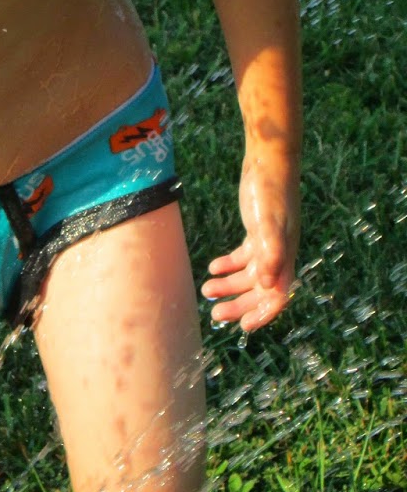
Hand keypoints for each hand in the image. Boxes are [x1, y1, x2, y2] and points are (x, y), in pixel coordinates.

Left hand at [201, 153, 298, 330]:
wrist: (269, 164)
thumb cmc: (270, 193)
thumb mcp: (268, 224)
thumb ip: (271, 253)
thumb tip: (270, 285)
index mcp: (285, 257)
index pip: (278, 296)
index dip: (263, 314)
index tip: (245, 327)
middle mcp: (278, 254)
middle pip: (260, 290)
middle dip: (239, 304)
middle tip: (215, 314)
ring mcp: (268, 243)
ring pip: (249, 275)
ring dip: (229, 286)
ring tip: (207, 291)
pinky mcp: (256, 232)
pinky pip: (243, 257)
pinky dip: (228, 265)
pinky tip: (212, 268)